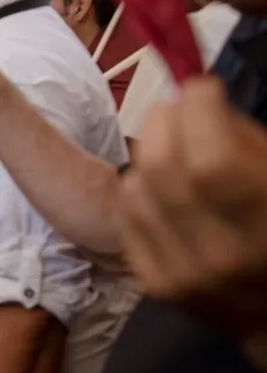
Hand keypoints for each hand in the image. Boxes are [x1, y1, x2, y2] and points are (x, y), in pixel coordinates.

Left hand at [119, 77, 266, 333]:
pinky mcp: (156, 284)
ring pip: (138, 188)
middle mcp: (224, 254)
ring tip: (173, 146)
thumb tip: (197, 100)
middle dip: (164, 121)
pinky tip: (160, 184)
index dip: (198, 112)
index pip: (211, 159)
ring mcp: (184, 274)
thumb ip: (245, 142)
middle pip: (163, 169)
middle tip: (175, 107)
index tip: (202, 88)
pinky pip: (128, 216)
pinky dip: (139, 188)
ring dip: (149, 153)